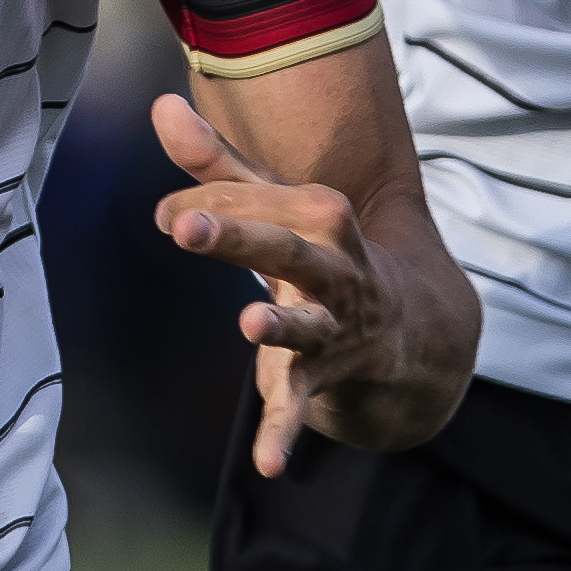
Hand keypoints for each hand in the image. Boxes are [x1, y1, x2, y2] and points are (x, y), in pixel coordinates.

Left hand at [149, 89, 414, 476]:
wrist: (410, 329)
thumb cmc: (323, 254)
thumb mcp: (278, 207)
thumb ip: (218, 165)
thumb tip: (160, 105)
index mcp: (321, 216)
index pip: (257, 202)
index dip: (208, 206)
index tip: (168, 216)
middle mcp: (336, 267)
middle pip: (290, 246)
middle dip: (241, 235)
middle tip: (186, 228)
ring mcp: (335, 325)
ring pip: (307, 324)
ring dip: (281, 325)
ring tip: (249, 325)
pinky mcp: (327, 376)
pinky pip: (305, 404)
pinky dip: (286, 434)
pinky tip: (269, 465)